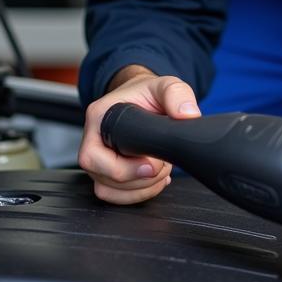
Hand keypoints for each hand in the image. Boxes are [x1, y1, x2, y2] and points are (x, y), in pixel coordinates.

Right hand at [77, 66, 200, 203]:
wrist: (144, 99)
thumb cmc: (148, 93)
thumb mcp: (165, 85)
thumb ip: (177, 94)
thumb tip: (188, 115)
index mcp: (98, 118)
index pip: (93, 157)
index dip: (124, 168)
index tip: (152, 164)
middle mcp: (93, 140)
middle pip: (103, 178)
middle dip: (139, 180)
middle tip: (162, 164)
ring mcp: (99, 159)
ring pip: (109, 191)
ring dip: (141, 189)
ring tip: (161, 170)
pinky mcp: (108, 172)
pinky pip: (116, 195)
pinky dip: (139, 194)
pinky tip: (156, 179)